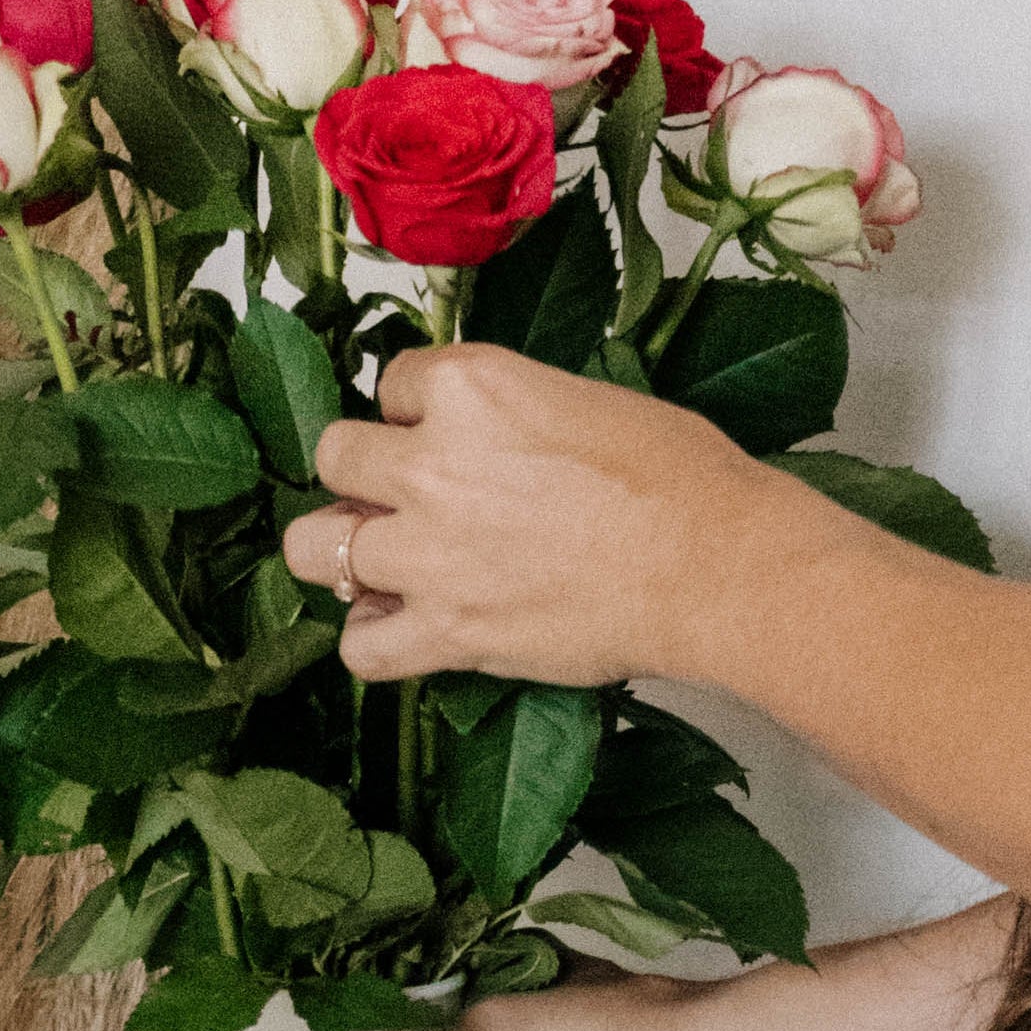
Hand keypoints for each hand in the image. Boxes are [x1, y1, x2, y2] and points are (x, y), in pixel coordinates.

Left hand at [283, 342, 773, 684]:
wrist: (719, 566)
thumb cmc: (682, 480)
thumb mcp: (585, 401)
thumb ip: (505, 412)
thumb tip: (480, 436)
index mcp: (470, 387)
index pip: (392, 383)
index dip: (416, 411)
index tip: (446, 432)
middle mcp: (429, 462)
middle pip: (334, 455)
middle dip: (363, 474)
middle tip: (406, 496)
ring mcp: (427, 551)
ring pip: (312, 548)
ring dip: (343, 552)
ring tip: (385, 562)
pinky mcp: (447, 630)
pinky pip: (359, 647)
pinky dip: (374, 642)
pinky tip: (406, 628)